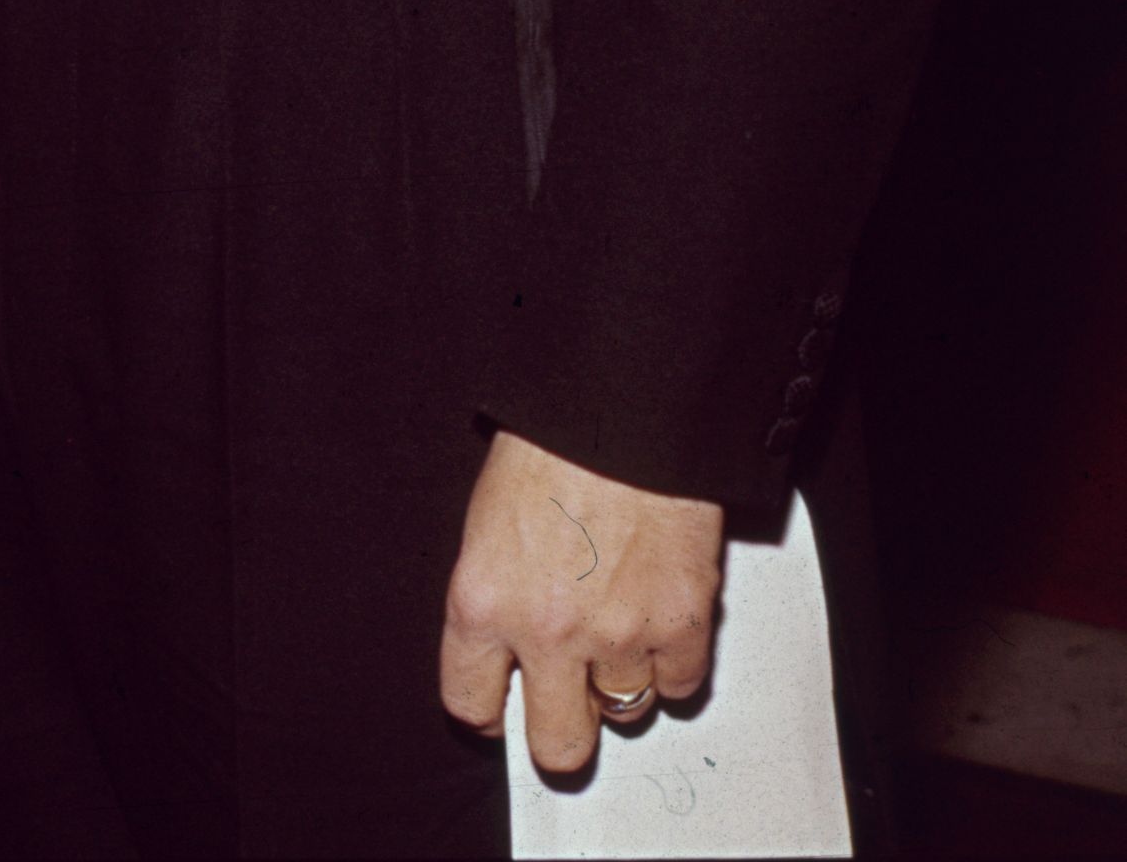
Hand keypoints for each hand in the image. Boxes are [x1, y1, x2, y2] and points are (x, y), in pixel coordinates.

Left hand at [439, 429, 723, 774]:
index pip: (471, 703)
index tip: (501, 704)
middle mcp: (547, 631)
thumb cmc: (547, 445)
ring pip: (623, 711)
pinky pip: (679, 684)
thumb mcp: (486, 522)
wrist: (617, 407)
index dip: (489, 709)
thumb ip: (497, 596)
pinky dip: (671, 659)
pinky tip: (655, 616)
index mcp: (483, 601)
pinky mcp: (681, 624)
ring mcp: (618, 634)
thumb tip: (509, 651)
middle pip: (557, 745)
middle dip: (561, 729)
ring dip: (619, 678)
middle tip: (567, 702)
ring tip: (614, 625)